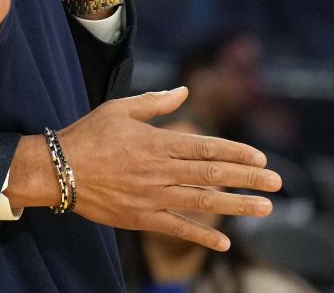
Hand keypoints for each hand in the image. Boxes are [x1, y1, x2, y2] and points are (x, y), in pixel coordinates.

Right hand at [60, 88, 281, 250]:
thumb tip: (184, 92)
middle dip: (248, 179)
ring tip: (264, 208)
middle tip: (277, 183)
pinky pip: (176, 229)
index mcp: (156, 143)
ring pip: (201, 202)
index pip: (205, 148)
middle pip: (211, 175)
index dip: (235, 153)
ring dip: (236, 206)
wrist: (57, 170)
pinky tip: (223, 242)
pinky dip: (200, 236)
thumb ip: (154, 103)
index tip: (260, 157)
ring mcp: (151, 197)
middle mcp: (159, 171)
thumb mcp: (119, 110)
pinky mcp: (140, 218)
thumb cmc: (87, 135)